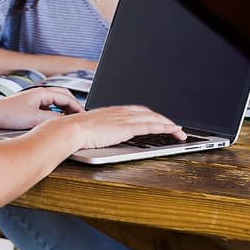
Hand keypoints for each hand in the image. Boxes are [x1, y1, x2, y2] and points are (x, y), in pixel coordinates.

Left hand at [0, 87, 82, 130]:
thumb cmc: (8, 114)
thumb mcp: (35, 118)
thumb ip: (53, 118)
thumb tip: (66, 121)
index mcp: (42, 93)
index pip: (67, 97)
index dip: (77, 107)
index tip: (84, 116)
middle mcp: (39, 93)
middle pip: (63, 96)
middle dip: (73, 106)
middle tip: (80, 117)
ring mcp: (34, 99)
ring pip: (55, 102)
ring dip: (65, 109)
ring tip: (70, 120)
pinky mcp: (30, 106)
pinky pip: (48, 107)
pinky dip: (55, 113)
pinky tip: (55, 122)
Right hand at [49, 105, 183, 148]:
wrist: (70, 130)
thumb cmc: (75, 132)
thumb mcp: (90, 129)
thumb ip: (99, 132)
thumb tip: (99, 138)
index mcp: (112, 112)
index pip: (137, 111)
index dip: (150, 115)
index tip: (158, 120)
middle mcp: (121, 112)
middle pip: (149, 112)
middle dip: (163, 119)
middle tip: (174, 127)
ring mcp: (125, 118)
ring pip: (154, 118)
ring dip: (169, 124)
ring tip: (179, 132)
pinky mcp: (127, 127)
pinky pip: (152, 126)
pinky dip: (165, 127)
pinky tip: (173, 131)